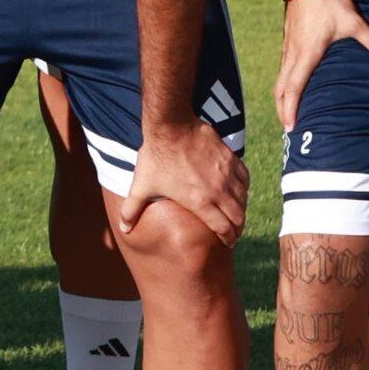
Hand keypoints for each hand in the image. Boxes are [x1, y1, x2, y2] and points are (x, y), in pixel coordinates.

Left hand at [126, 120, 245, 246]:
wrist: (171, 126)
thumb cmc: (156, 157)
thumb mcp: (141, 186)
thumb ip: (132, 210)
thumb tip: (124, 229)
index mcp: (200, 202)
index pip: (224, 229)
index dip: (228, 239)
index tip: (227, 243)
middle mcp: (218, 191)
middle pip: (238, 218)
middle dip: (237, 229)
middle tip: (233, 233)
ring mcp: (226, 174)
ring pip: (243, 199)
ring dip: (241, 210)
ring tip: (235, 214)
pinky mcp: (230, 158)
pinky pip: (244, 179)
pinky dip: (243, 189)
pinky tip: (238, 191)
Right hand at [270, 0, 368, 132]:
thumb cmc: (327, 2)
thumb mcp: (353, 22)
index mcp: (307, 55)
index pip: (294, 88)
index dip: (290, 109)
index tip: (289, 127)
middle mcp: (293, 55)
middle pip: (280, 89)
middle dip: (282, 110)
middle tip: (287, 129)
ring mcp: (288, 48)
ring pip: (280, 80)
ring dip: (282, 98)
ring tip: (287, 114)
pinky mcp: (288, 42)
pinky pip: (282, 70)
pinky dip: (284, 85)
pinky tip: (292, 87)